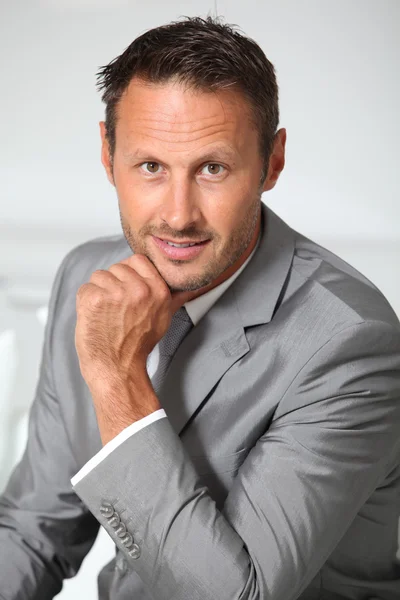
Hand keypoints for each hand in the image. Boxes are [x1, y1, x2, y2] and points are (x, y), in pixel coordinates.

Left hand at [75, 254, 171, 393]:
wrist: (118, 368)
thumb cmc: (138, 345)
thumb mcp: (165, 317)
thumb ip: (177, 297)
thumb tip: (197, 285)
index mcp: (158, 290)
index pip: (138, 260)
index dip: (129, 273)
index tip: (126, 290)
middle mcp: (139, 289)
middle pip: (117, 267)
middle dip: (113, 284)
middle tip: (116, 308)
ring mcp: (116, 293)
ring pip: (99, 276)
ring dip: (98, 292)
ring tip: (105, 313)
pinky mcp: (95, 299)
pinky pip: (85, 287)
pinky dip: (85, 301)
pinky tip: (94, 316)